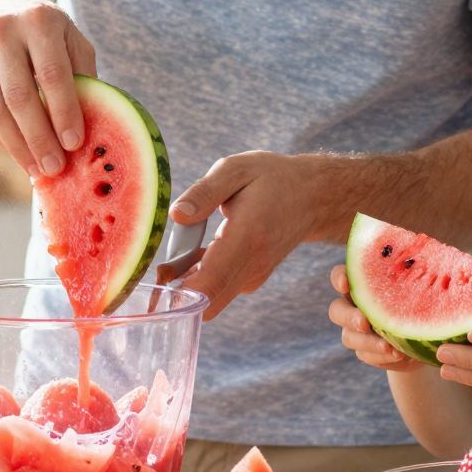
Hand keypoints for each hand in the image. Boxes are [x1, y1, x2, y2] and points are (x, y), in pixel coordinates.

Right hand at [0, 0, 96, 177]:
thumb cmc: (42, 30)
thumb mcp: (69, 37)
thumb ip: (83, 75)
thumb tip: (95, 128)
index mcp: (38, 20)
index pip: (52, 74)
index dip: (63, 112)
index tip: (75, 145)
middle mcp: (1, 30)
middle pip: (19, 97)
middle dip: (39, 138)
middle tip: (56, 169)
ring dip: (18, 147)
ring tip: (38, 170)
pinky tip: (18, 155)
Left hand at [169, 150, 336, 319]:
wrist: (312, 197)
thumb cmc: (273, 179)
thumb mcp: (236, 170)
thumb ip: (204, 192)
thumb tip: (177, 215)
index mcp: (247, 238)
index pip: (208, 285)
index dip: (177, 291)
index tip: (159, 275)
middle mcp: (251, 266)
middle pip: (204, 302)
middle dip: (175, 288)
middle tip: (163, 262)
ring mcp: (252, 277)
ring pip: (209, 297)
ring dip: (186, 280)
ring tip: (184, 244)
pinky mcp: (249, 280)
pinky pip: (217, 289)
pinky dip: (200, 276)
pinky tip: (198, 249)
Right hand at [328, 264, 424, 370]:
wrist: (422, 334)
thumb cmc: (420, 301)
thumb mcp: (419, 289)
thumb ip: (413, 280)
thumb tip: (421, 269)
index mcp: (361, 285)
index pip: (340, 276)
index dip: (338, 278)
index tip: (345, 284)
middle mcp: (353, 307)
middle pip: (336, 310)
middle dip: (348, 316)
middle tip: (364, 323)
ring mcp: (356, 331)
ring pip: (349, 337)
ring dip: (368, 342)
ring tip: (389, 347)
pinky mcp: (364, 351)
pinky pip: (365, 355)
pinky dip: (381, 357)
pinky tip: (398, 355)